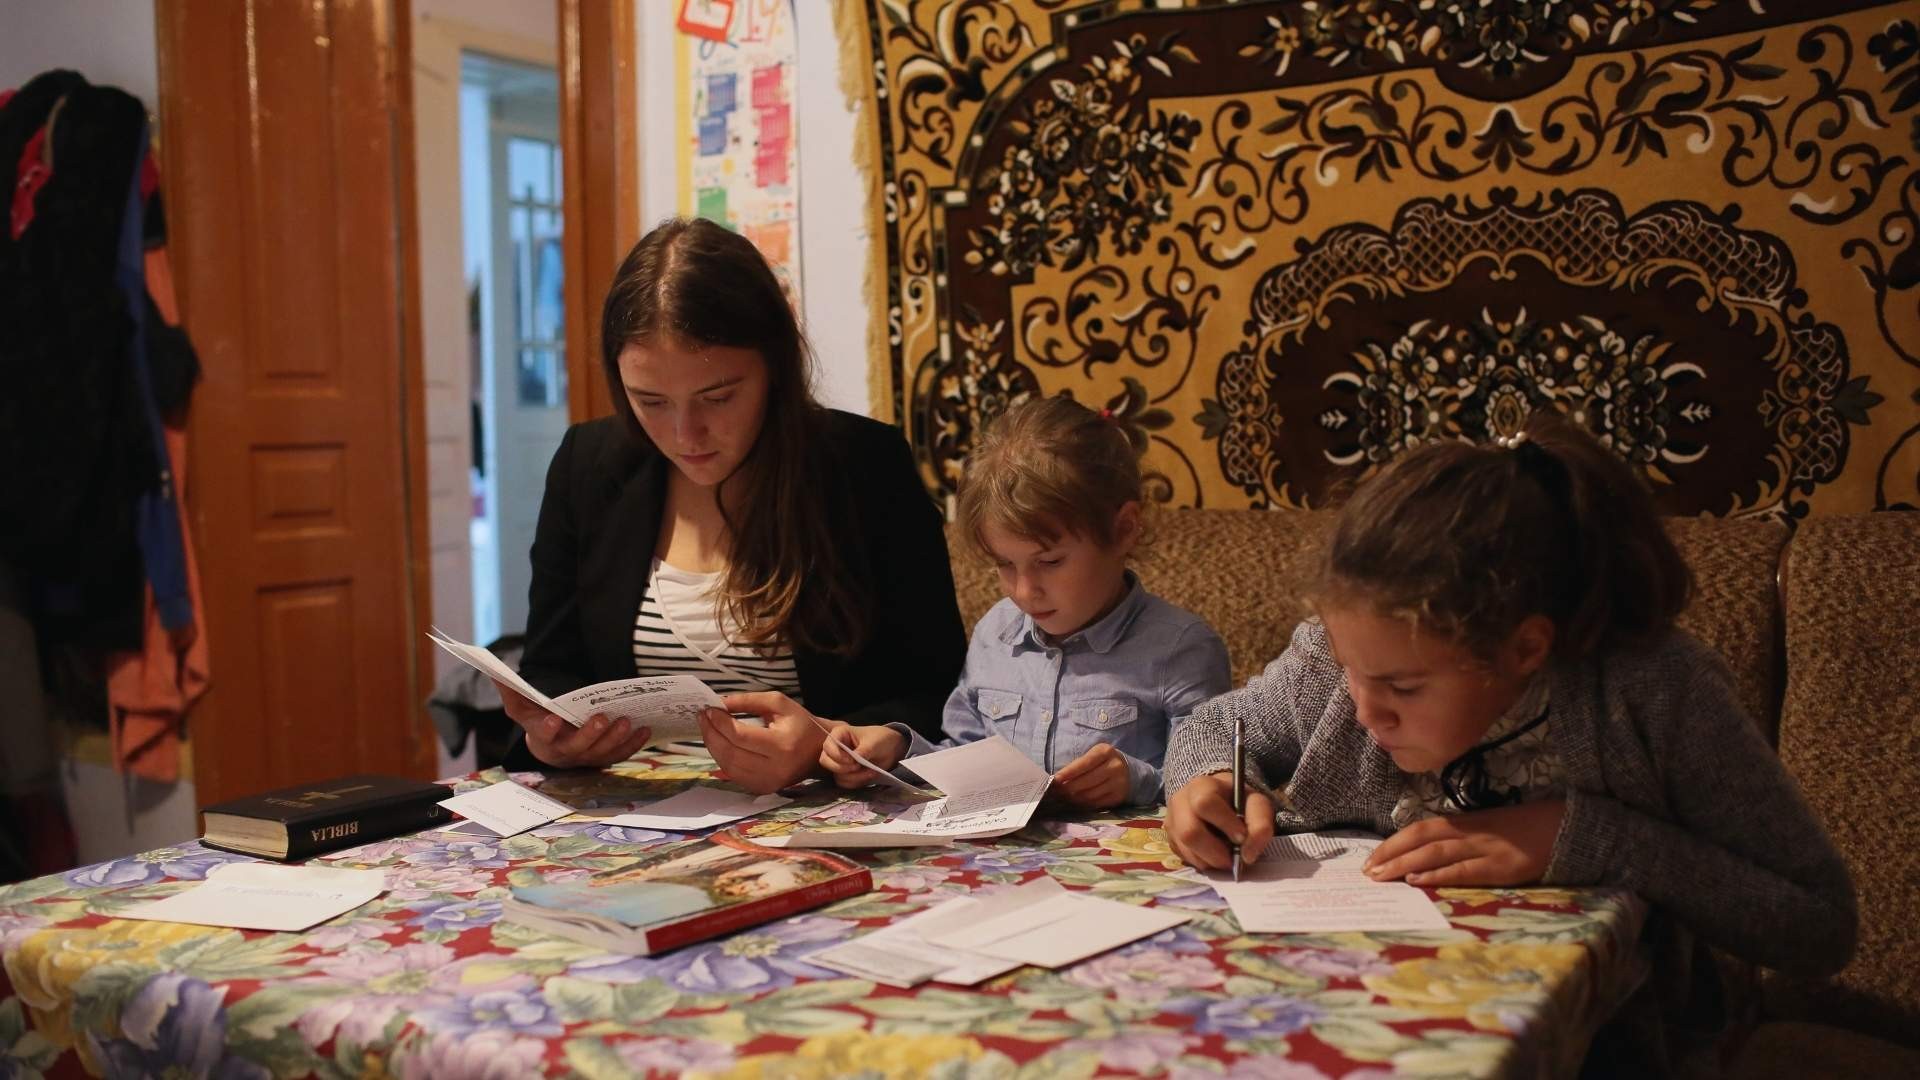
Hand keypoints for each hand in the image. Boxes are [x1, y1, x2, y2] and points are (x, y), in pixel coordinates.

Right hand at [492, 678, 651, 768]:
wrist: (553, 743)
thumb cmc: (538, 719)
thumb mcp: (521, 705)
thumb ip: (510, 689)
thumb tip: (492, 671)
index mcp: (542, 739)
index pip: (542, 735)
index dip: (547, 729)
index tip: (553, 719)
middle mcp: (564, 753)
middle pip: (578, 748)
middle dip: (591, 734)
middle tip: (602, 717)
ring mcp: (586, 758)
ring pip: (601, 754)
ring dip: (616, 739)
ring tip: (626, 721)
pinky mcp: (604, 758)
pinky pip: (620, 754)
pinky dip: (633, 744)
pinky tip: (645, 730)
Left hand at [699, 691, 828, 793]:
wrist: (819, 750)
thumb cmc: (800, 723)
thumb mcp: (779, 703)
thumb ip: (749, 700)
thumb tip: (720, 703)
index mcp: (783, 745)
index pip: (741, 736)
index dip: (720, 723)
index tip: (709, 709)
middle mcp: (776, 768)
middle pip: (731, 753)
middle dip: (712, 733)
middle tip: (703, 717)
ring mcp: (769, 782)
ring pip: (729, 766)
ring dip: (713, 746)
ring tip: (707, 728)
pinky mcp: (763, 788)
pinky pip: (734, 775)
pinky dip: (722, 758)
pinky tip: (718, 743)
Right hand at [818, 722, 907, 787]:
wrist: (891, 749)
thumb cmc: (881, 739)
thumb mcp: (874, 743)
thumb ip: (862, 751)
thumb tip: (853, 761)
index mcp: (839, 734)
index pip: (828, 746)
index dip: (837, 755)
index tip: (852, 760)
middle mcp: (836, 748)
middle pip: (825, 761)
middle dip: (842, 768)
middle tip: (858, 767)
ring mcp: (839, 762)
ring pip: (836, 775)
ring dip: (854, 777)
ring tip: (870, 771)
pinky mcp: (845, 773)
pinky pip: (844, 783)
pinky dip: (856, 782)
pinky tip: (868, 775)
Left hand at [1049, 743, 1130, 808]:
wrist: (1126, 770)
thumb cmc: (1102, 761)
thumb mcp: (1093, 755)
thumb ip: (1078, 765)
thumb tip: (1058, 780)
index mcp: (1106, 752)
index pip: (1083, 764)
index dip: (1068, 773)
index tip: (1055, 780)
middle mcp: (1114, 766)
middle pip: (1085, 781)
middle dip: (1068, 788)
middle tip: (1056, 792)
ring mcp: (1119, 783)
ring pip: (1090, 795)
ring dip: (1074, 797)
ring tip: (1064, 797)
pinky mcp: (1119, 797)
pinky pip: (1096, 803)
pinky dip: (1084, 804)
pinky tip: (1077, 801)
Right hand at [1166, 772, 1275, 870]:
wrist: (1219, 800)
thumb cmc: (1238, 801)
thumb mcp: (1257, 805)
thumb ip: (1260, 826)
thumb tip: (1248, 855)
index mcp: (1202, 786)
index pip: (1205, 803)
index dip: (1224, 824)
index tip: (1241, 838)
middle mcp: (1180, 801)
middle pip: (1189, 832)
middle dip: (1215, 852)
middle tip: (1233, 859)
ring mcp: (1172, 821)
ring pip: (1186, 850)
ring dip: (1210, 861)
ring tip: (1225, 857)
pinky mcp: (1170, 839)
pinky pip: (1184, 858)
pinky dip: (1202, 863)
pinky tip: (1213, 855)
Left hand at [1364, 799, 1566, 886]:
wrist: (1566, 826)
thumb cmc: (1524, 829)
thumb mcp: (1487, 829)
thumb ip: (1459, 839)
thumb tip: (1424, 857)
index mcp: (1465, 822)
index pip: (1420, 829)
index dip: (1394, 843)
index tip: (1371, 858)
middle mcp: (1470, 832)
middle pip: (1422, 839)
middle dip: (1391, 854)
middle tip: (1367, 872)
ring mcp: (1486, 849)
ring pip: (1437, 853)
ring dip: (1406, 865)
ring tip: (1382, 876)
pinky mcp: (1502, 867)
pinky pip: (1465, 871)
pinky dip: (1439, 875)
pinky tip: (1419, 882)